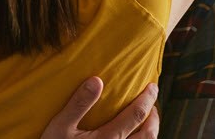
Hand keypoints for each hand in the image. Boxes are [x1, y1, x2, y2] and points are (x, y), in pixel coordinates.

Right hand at [41, 77, 159, 138]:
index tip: (152, 87)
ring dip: (151, 132)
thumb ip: (79, 105)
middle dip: (154, 117)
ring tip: (147, 122)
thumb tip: (97, 81)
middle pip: (149, 134)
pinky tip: (133, 138)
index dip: (148, 99)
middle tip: (152, 105)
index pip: (137, 115)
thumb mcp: (60, 127)